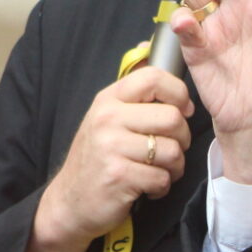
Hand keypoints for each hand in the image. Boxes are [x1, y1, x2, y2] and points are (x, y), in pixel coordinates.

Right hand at [34, 66, 192, 250]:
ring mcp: (111, 147)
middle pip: (173, 118)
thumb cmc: (98, 158)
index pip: (155, 78)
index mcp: (109, 100)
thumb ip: (133, 94)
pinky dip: (161, 187)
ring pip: (172, 151)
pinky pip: (162, 178)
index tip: (182, 110)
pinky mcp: (118, 176)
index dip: (179, 94)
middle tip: (171, 149)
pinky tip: (147, 186)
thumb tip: (152, 49)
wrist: (69, 202)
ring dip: (174, 167)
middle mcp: (108, 119)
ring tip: (158, 170)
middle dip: (182, 138)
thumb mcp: (108, 118)